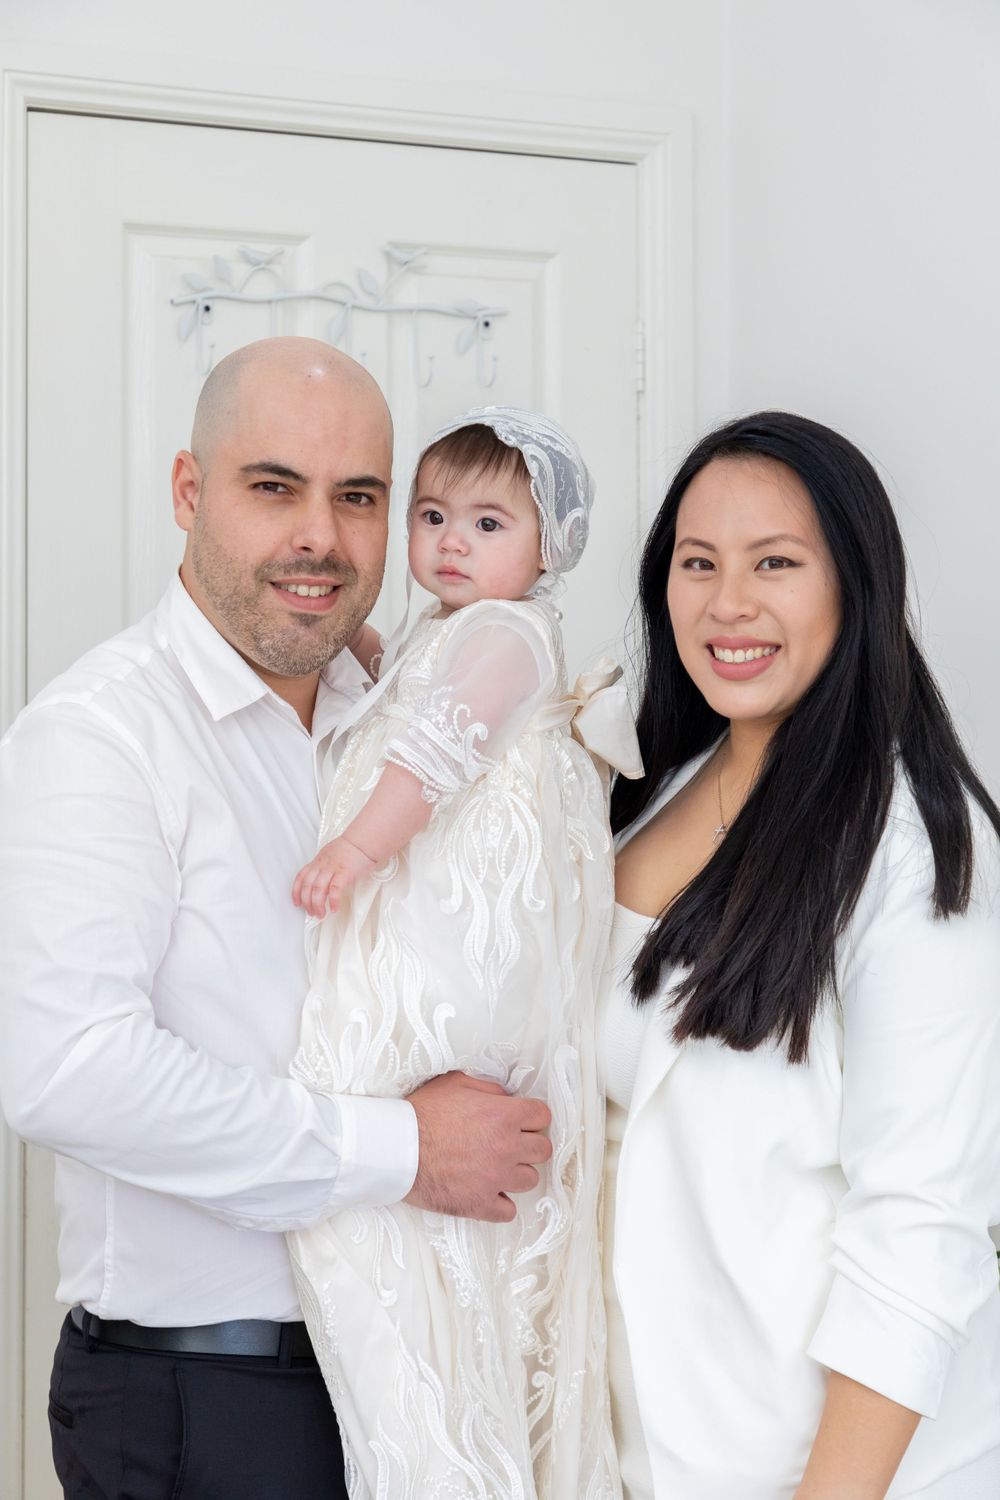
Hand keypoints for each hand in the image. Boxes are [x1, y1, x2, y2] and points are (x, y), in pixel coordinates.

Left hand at [292, 836, 375, 917]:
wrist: (363, 841)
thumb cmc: (350, 849)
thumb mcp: (330, 855)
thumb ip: (323, 867)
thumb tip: (320, 882)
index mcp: (317, 861)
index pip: (300, 877)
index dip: (296, 892)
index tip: (297, 903)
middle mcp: (322, 865)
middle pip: (307, 886)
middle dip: (307, 903)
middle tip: (311, 913)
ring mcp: (332, 868)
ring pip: (318, 889)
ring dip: (317, 905)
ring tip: (321, 914)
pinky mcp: (345, 872)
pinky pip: (335, 889)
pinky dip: (333, 901)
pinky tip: (334, 908)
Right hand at [404, 1071, 551, 1222]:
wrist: (395, 1147)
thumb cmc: (421, 1113)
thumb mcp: (456, 1083)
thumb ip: (490, 1089)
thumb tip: (507, 1098)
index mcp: (503, 1115)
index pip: (543, 1116)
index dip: (532, 1117)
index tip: (522, 1121)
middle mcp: (506, 1147)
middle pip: (543, 1150)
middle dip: (529, 1144)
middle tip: (510, 1143)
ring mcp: (495, 1179)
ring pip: (531, 1180)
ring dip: (517, 1173)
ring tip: (497, 1168)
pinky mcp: (479, 1204)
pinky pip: (509, 1211)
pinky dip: (501, 1203)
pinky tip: (489, 1192)